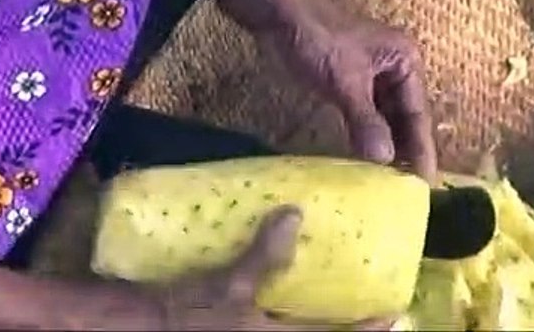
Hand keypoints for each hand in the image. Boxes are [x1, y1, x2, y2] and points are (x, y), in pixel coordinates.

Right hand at [148, 208, 390, 330]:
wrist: (140, 329)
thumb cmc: (190, 313)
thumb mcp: (228, 286)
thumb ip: (263, 256)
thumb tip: (294, 214)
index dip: (368, 329)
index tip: (393, 314)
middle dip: (343, 328)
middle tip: (364, 309)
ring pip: (295, 331)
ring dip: (312, 320)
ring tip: (325, 300)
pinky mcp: (236, 328)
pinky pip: (270, 324)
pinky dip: (281, 315)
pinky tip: (277, 301)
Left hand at [250, 0, 437, 180]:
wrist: (277, 12)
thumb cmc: (317, 39)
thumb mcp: (345, 82)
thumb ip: (366, 121)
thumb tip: (385, 160)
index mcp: (404, 61)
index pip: (418, 114)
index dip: (421, 150)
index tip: (425, 184)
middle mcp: (394, 69)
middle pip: (405, 118)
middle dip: (407, 152)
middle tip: (411, 193)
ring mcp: (370, 75)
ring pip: (384, 118)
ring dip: (386, 146)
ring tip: (391, 185)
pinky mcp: (348, 81)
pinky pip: (364, 115)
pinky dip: (365, 136)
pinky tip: (365, 160)